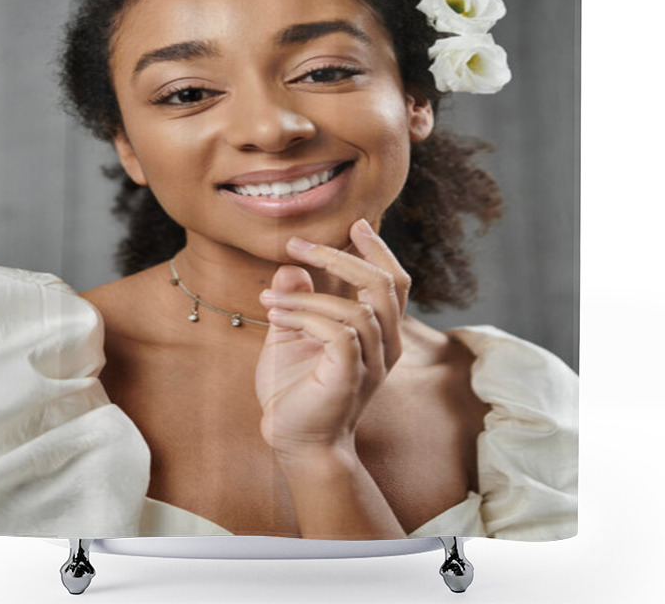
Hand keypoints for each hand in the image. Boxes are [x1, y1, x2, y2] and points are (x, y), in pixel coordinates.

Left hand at [254, 218, 409, 459]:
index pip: (394, 282)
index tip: (356, 223)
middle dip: (343, 257)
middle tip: (299, 245)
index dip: (379, 250)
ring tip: (270, 301)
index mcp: (379, 332)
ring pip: (358, 308)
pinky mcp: (351, 376)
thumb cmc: (295, 388)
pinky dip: (305, 317)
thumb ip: (297, 300)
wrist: (294, 441)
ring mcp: (373, 362)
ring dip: (308, 296)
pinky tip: (277, 319)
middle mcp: (386, 345)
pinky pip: (338, 332)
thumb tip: (289, 266)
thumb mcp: (292, 333)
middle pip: (385, 285)